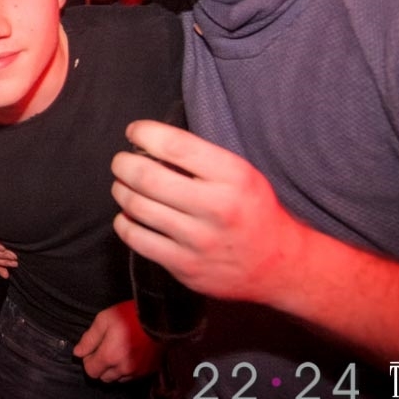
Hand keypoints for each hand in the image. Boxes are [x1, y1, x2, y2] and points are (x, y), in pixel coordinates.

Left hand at [73, 300, 160, 381]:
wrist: (159, 318)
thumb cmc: (129, 316)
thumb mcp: (104, 320)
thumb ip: (89, 338)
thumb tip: (78, 353)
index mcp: (109, 356)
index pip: (91, 371)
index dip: (88, 360)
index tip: (92, 349)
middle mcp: (123, 368)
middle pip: (104, 378)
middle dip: (100, 366)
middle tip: (104, 349)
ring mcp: (137, 371)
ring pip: (118, 379)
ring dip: (114, 369)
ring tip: (118, 351)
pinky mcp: (148, 371)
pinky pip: (132, 377)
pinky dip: (127, 370)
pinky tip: (129, 355)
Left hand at [110, 121, 310, 307]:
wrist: (278, 265)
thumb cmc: (253, 210)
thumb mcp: (242, 174)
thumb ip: (202, 158)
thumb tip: (149, 142)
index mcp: (234, 177)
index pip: (176, 146)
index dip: (145, 134)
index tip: (134, 132)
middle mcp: (217, 208)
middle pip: (147, 177)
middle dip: (123, 163)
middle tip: (121, 161)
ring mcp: (199, 241)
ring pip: (136, 206)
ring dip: (120, 190)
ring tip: (123, 185)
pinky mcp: (185, 267)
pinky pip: (136, 238)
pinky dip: (124, 221)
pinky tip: (129, 215)